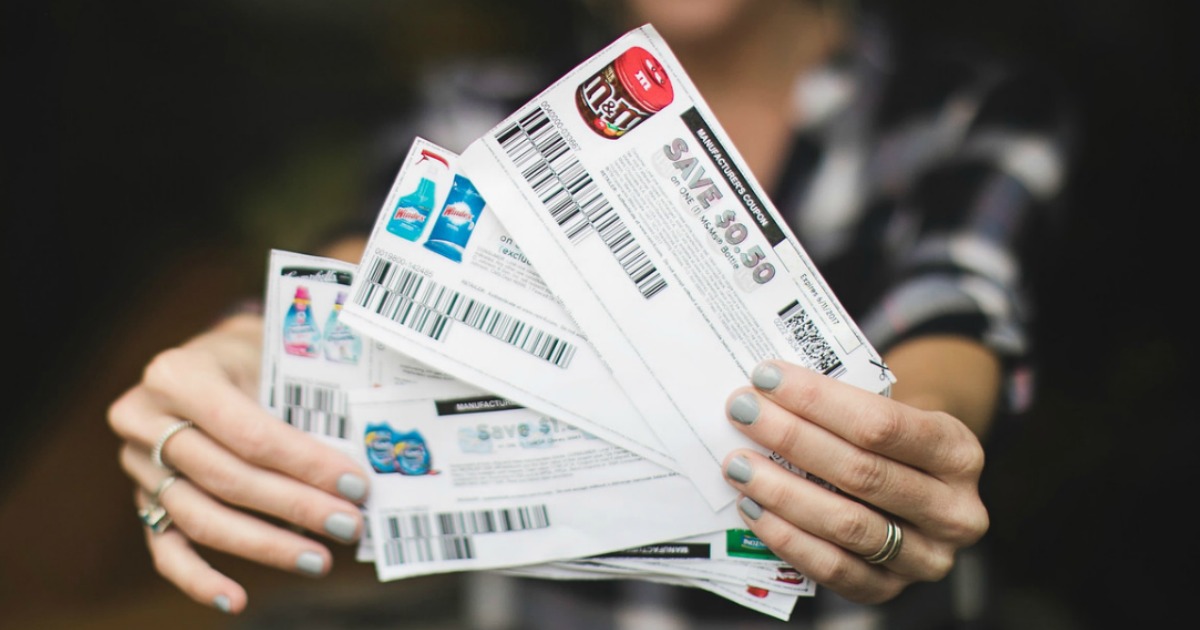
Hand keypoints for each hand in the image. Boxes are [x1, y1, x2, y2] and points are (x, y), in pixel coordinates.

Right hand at [107, 313, 370, 613]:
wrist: (214, 355)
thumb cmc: (254, 357)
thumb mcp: (277, 361)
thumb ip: (305, 408)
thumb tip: (356, 473)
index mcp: (179, 374)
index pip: (249, 433)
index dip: (304, 465)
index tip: (353, 486)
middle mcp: (145, 419)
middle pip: (227, 478)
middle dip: (295, 507)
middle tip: (348, 525)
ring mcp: (137, 464)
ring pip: (200, 517)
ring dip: (265, 545)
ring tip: (318, 559)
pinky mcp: (141, 499)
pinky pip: (166, 548)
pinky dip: (199, 578)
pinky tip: (236, 599)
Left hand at [721, 359, 988, 603]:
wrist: (917, 490)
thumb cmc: (890, 442)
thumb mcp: (893, 411)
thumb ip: (843, 407)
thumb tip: (764, 392)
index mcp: (958, 452)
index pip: (882, 424)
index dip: (820, 400)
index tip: (768, 377)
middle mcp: (955, 511)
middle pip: (862, 472)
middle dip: (793, 439)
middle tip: (743, 412)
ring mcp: (926, 557)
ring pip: (846, 524)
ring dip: (782, 492)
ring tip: (738, 465)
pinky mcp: (889, 590)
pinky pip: (833, 568)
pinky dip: (787, 538)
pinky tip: (753, 508)